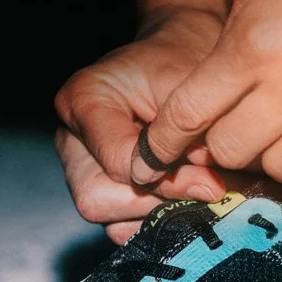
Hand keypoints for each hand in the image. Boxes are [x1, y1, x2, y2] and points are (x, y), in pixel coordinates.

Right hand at [55, 9, 226, 242]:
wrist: (187, 53)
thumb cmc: (189, 61)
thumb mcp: (194, 90)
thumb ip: (194, 140)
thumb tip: (210, 193)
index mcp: (81, 100)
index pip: (116, 163)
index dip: (166, 179)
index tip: (210, 177)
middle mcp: (71, 139)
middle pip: (98, 200)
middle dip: (159, 201)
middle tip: (206, 186)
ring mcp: (80, 170)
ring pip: (109, 220)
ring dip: (162, 213)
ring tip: (198, 187)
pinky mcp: (102, 192)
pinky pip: (121, 228)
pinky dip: (158, 221)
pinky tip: (186, 197)